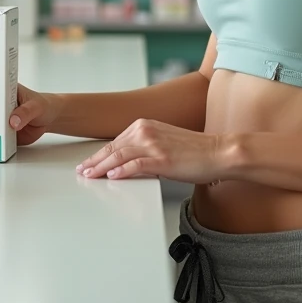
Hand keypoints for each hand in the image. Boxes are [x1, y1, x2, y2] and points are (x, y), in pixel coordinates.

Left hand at [76, 119, 226, 182]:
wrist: (219, 152)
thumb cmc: (195, 151)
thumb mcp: (164, 142)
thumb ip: (144, 147)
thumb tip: (126, 162)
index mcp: (146, 125)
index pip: (115, 141)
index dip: (99, 154)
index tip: (88, 163)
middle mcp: (147, 131)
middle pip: (113, 148)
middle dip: (95, 161)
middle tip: (82, 171)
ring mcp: (154, 145)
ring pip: (120, 156)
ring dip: (102, 167)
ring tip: (91, 176)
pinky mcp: (163, 159)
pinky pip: (137, 164)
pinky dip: (123, 171)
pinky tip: (113, 176)